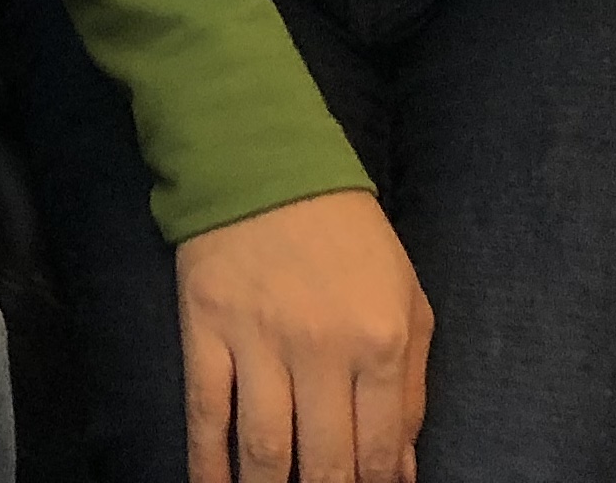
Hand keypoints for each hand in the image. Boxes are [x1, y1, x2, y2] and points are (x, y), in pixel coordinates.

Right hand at [175, 189, 432, 482]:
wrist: (262, 162)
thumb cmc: (347, 237)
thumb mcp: (407, 302)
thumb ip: (410, 388)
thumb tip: (399, 467)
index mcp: (380, 343)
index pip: (380, 451)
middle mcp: (321, 350)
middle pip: (324, 461)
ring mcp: (257, 341)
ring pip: (264, 448)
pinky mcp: (205, 329)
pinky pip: (205, 411)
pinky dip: (208, 463)